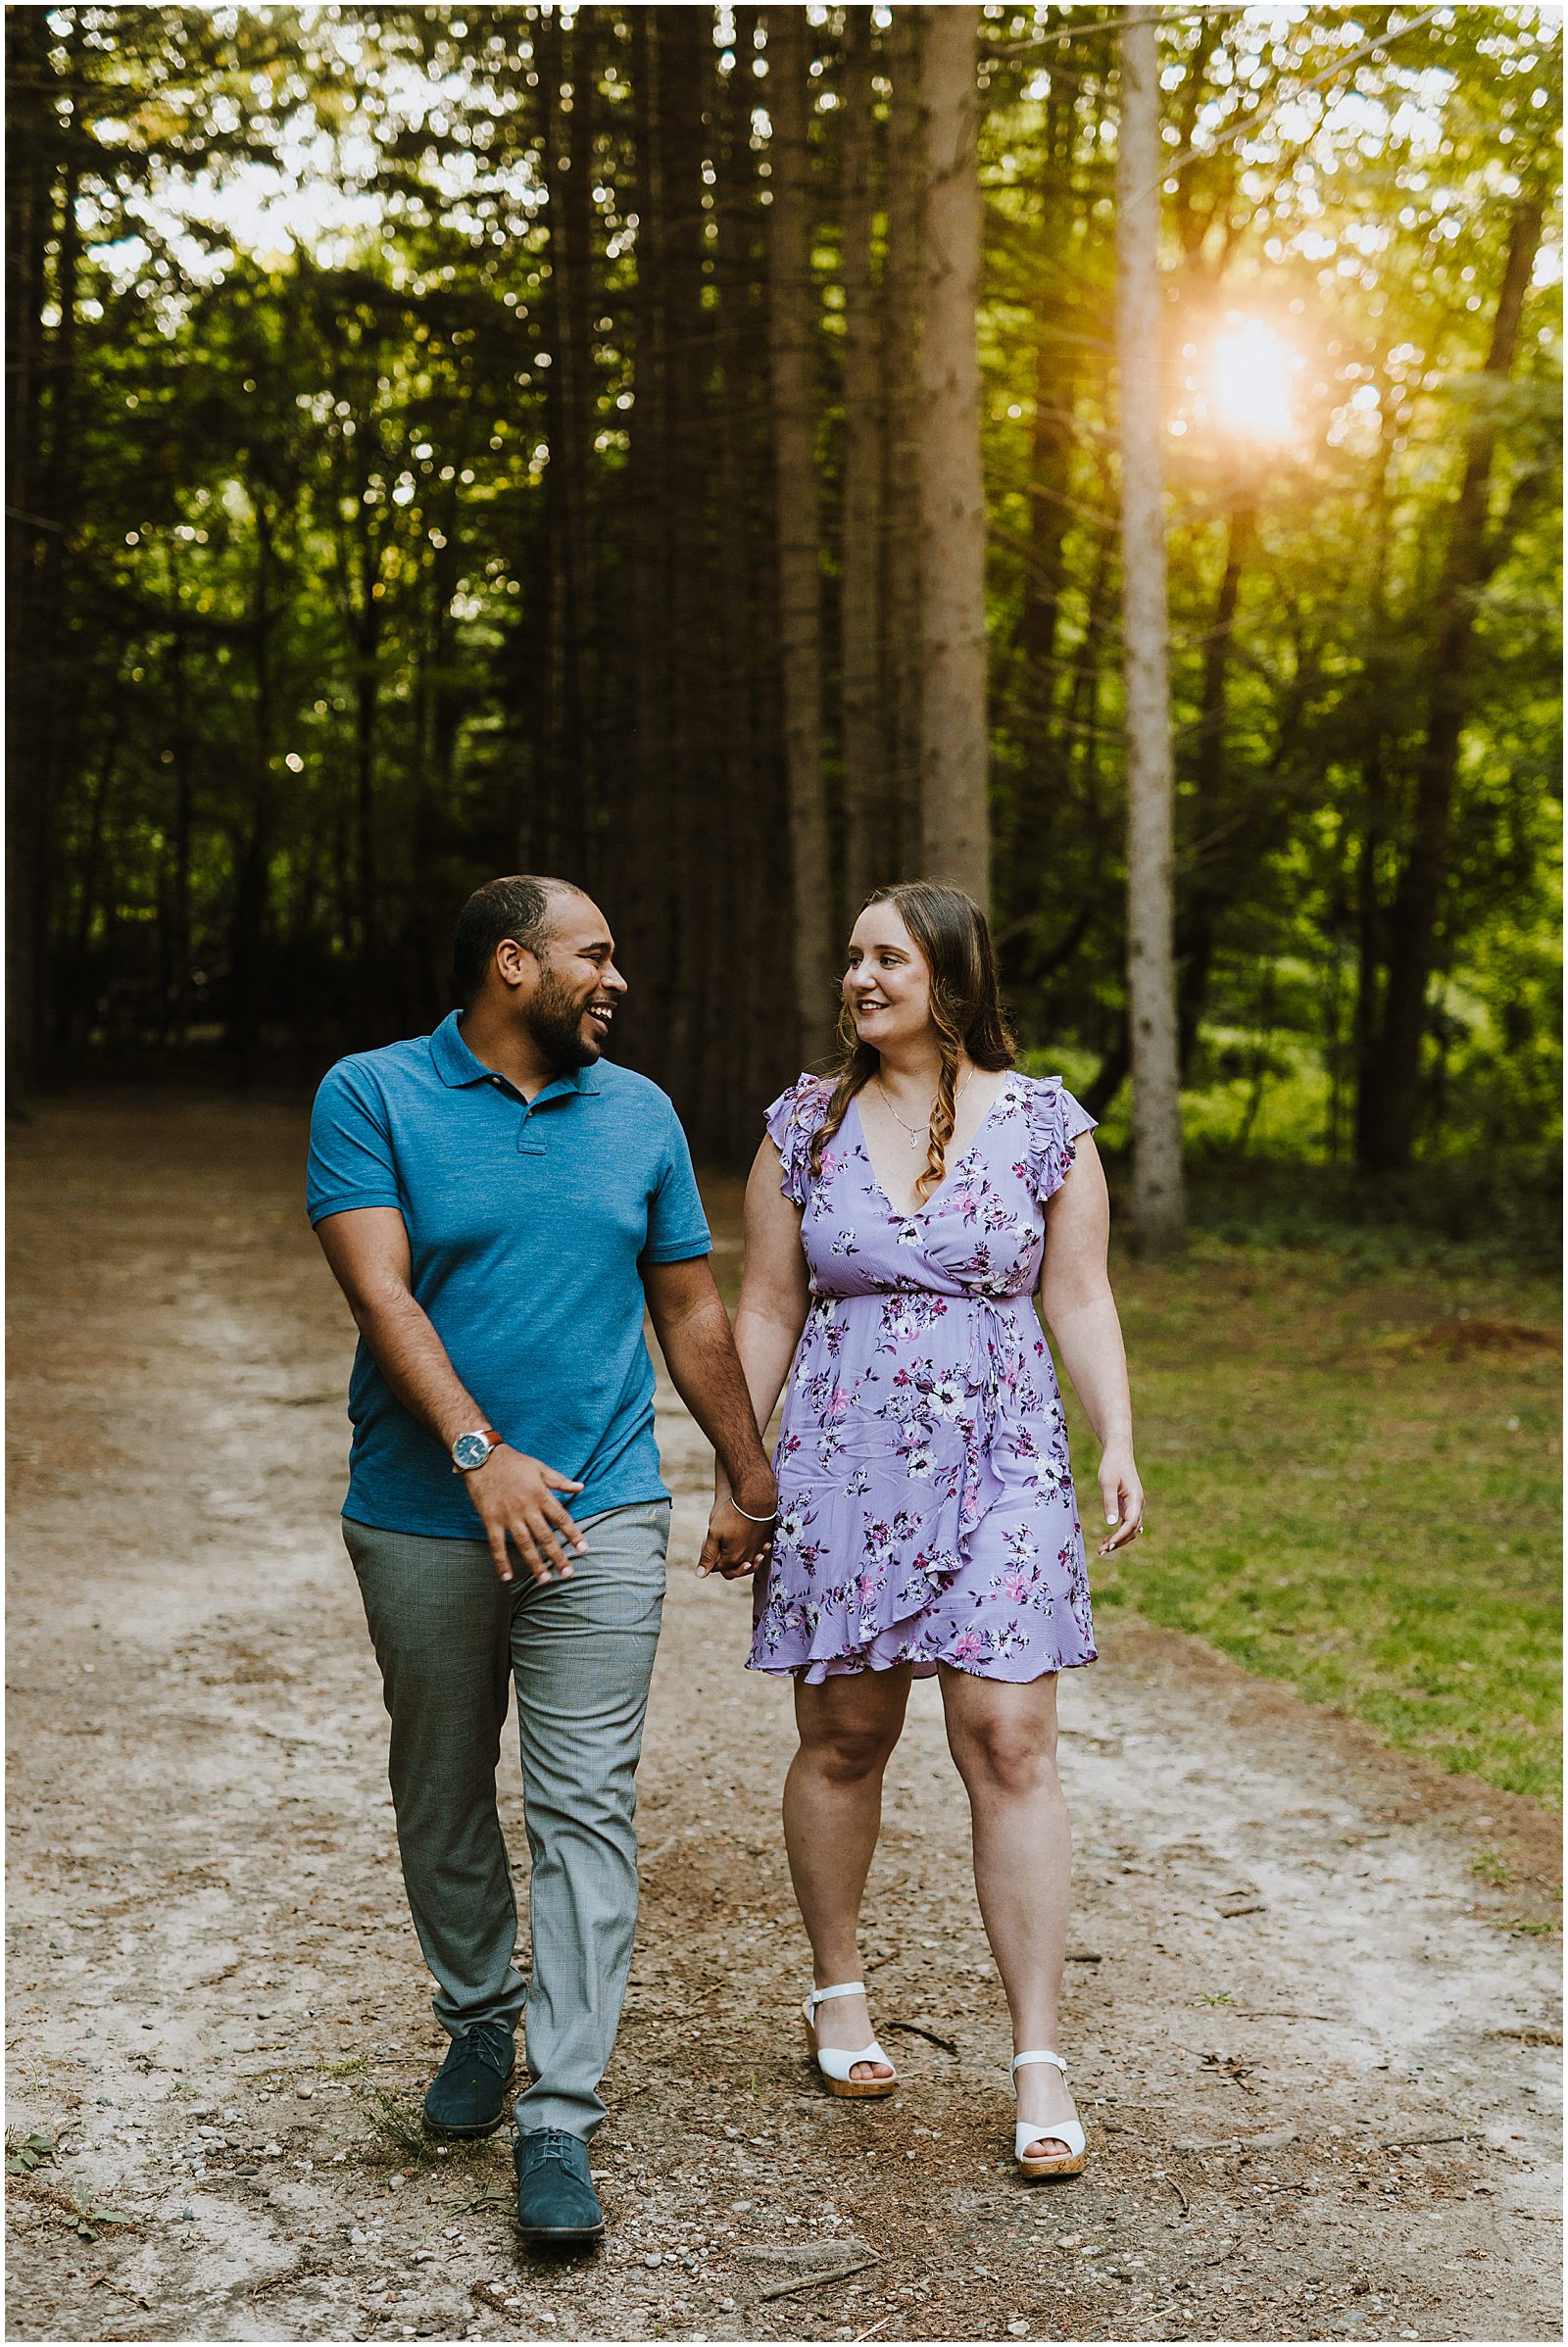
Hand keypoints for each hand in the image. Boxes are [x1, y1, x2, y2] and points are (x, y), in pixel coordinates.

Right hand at [463, 1446, 586, 1584]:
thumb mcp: (540, 1468)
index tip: (584, 1549)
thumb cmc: (514, 1462)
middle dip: (558, 1556)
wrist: (482, 1457)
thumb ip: (560, 1481)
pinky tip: (508, 1578)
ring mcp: (508, 1516)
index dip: (574, 1535)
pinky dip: (502, 1562)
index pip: (562, 1519)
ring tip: (545, 1580)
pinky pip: (496, 1545)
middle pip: (546, 1537)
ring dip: (536, 1564)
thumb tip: (581, 1487)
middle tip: (568, 1574)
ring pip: (525, 1544)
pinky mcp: (490, 1520)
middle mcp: (527, 1508)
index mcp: (541, 1495)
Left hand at [697, 1483, 776, 1580]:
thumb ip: (708, 1555)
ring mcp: (757, 1550)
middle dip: (724, 1563)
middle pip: (733, 1569)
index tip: (707, 1540)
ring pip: (748, 1562)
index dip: (709, 1557)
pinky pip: (760, 1552)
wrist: (754, 1499)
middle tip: (721, 1546)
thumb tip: (700, 1575)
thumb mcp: (714, 1534)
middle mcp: (746, 1558)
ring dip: (742, 1560)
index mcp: (731, 1559)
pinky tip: (753, 1545)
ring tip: (734, 1547)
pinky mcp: (765, 1540)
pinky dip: (756, 1551)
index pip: (717, 1567)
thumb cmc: (731, 1515)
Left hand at [1096, 1439, 1144, 1556]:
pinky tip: (1107, 1539)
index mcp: (1136, 1499)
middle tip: (1101, 1552)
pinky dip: (1118, 1532)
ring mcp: (1135, 1505)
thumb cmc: (1112, 1465)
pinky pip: (1127, 1523)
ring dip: (1118, 1540)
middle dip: (1118, 1542)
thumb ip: (1109, 1503)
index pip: (1130, 1524)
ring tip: (1102, 1549)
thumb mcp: (1107, 1483)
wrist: (1119, 1452)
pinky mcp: (1129, 1505)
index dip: (1119, 1537)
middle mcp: (1138, 1504)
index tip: (1108, 1545)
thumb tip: (1110, 1524)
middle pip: (1132, 1530)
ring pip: (1130, 1529)